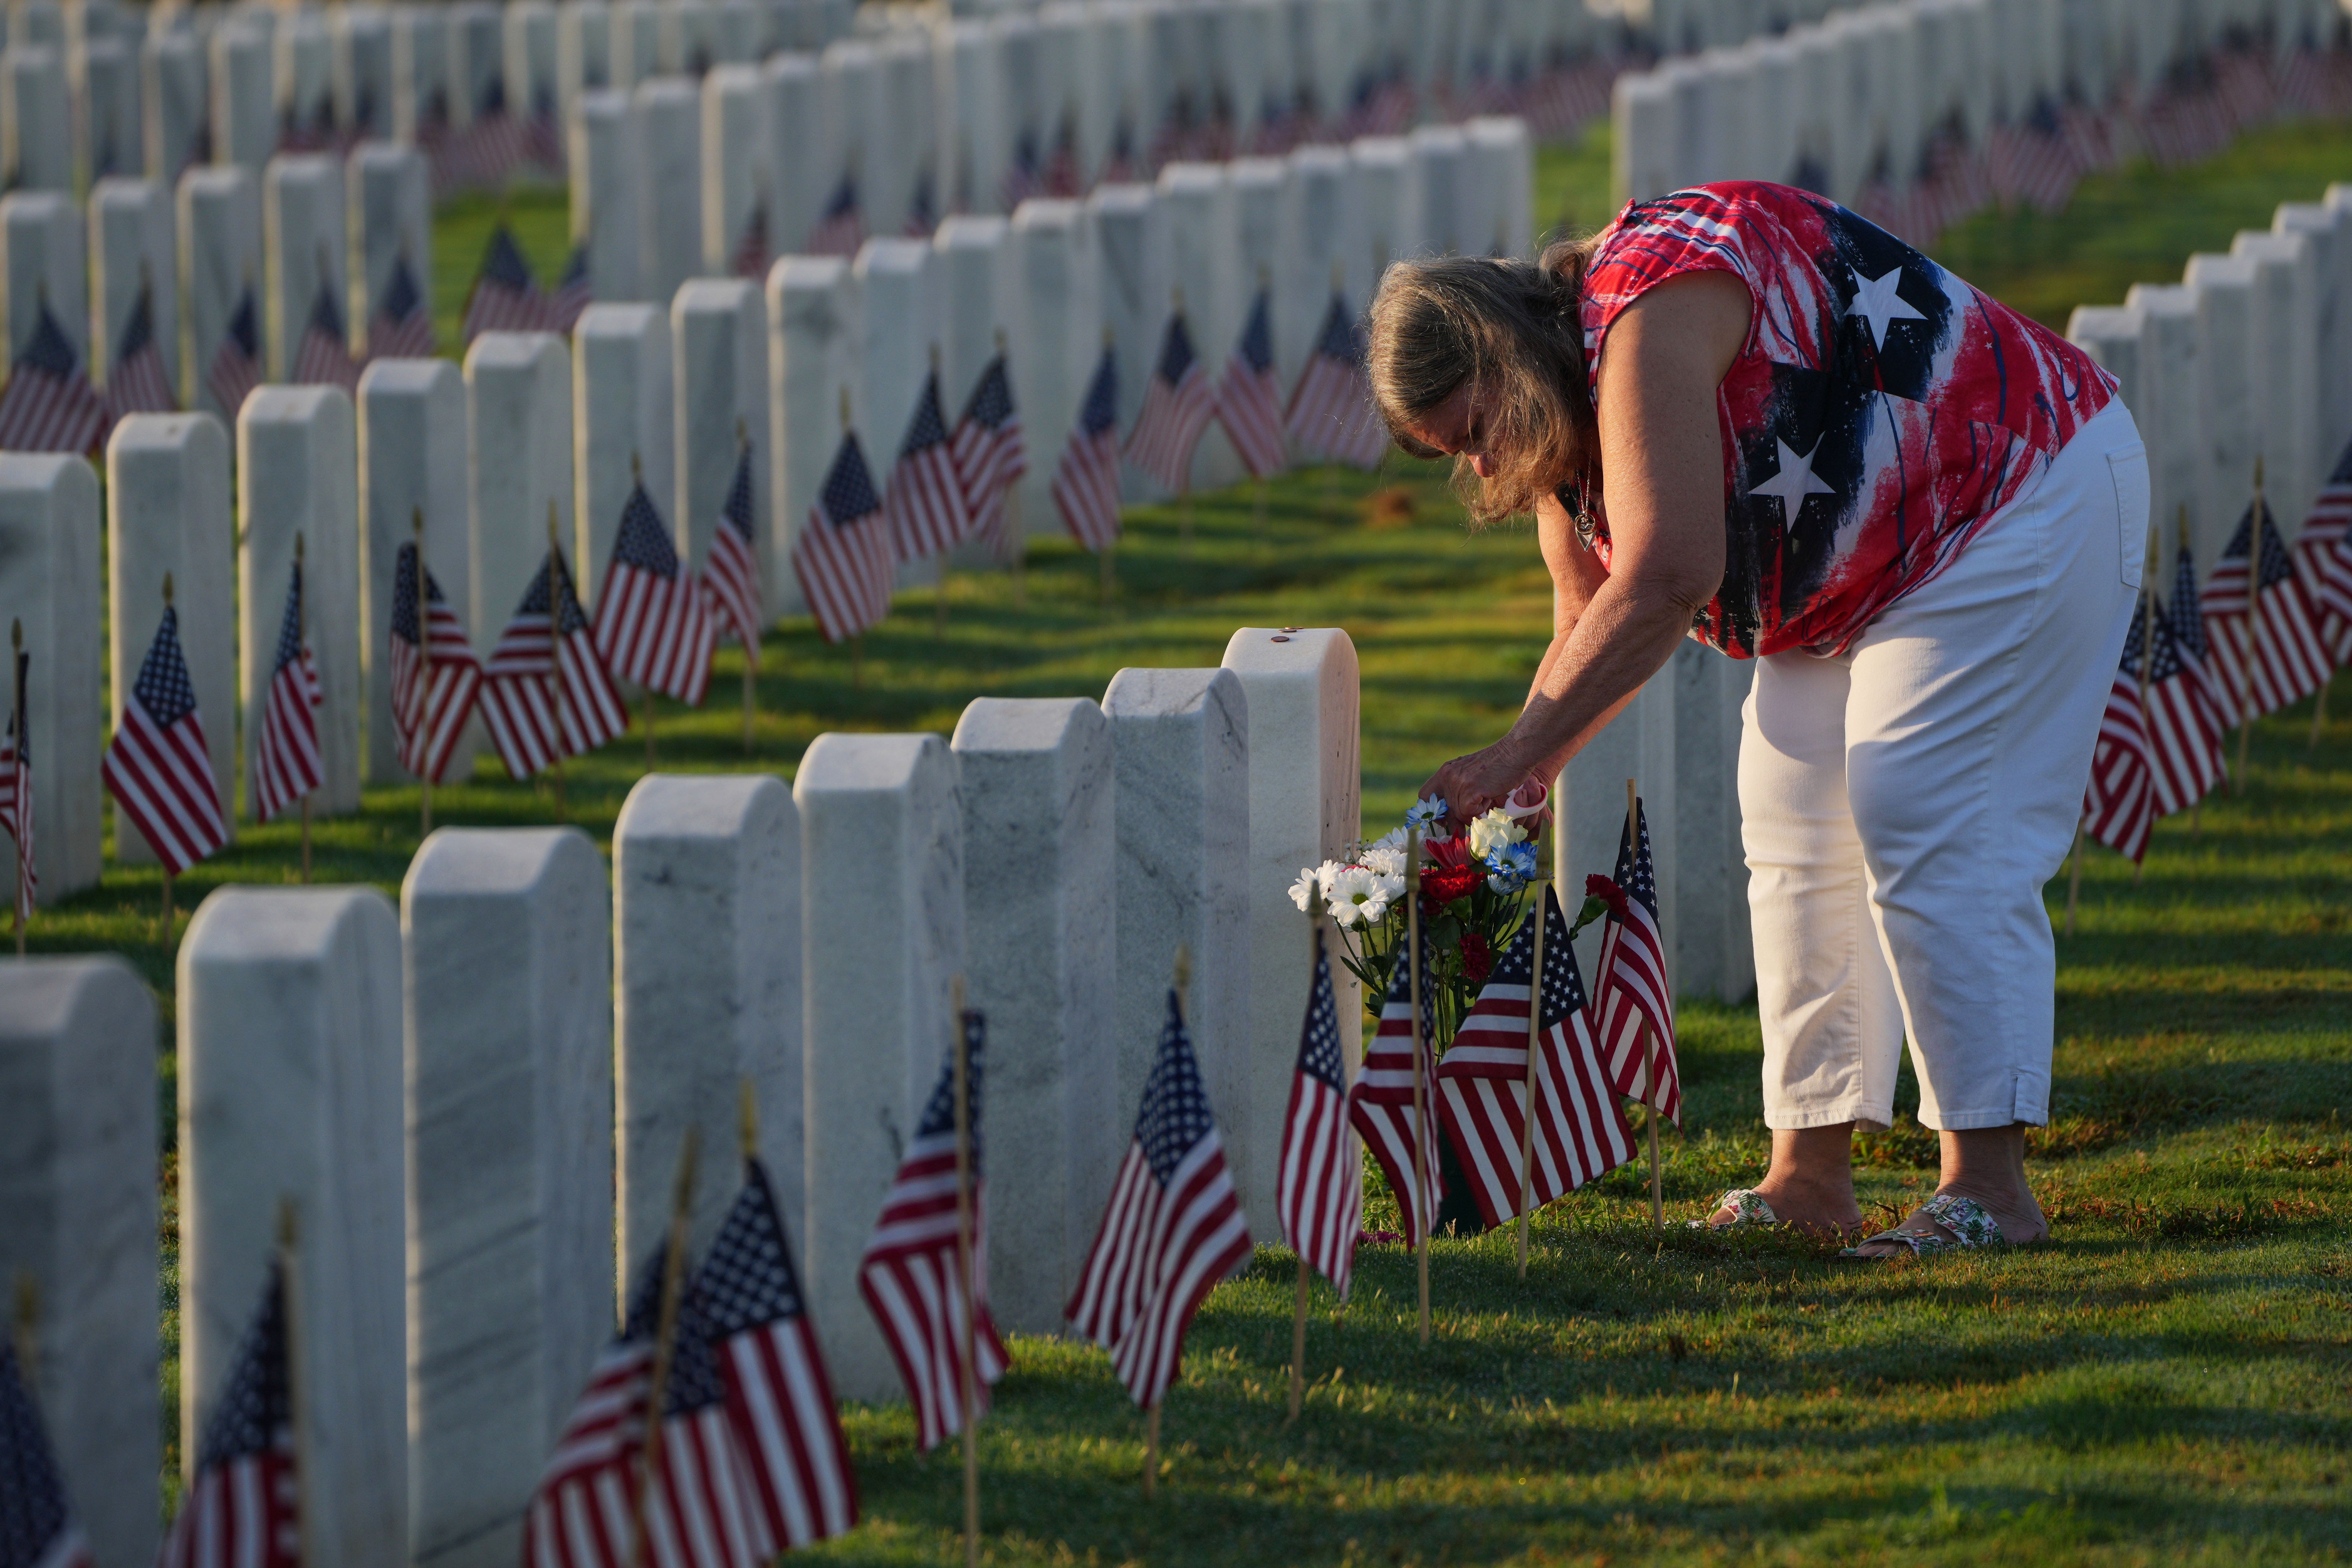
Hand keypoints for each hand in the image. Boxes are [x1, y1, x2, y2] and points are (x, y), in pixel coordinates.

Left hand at [1419, 743, 1538, 831]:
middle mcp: (1448, 775)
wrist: (1515, 752)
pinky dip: (1481, 810)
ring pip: (1458, 813)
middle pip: (1442, 809)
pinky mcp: (1471, 789)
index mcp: (1446, 771)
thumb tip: (1453, 816)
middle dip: (1453, 821)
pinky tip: (1489, 796)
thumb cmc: (1499, 765)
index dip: (1432, 811)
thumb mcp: (1471, 772)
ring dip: (1474, 811)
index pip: (1424, 795)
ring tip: (1486, 796)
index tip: (1444, 819)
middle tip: (1462, 828)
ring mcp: (1458, 782)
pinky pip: (1469, 812)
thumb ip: (1459, 787)